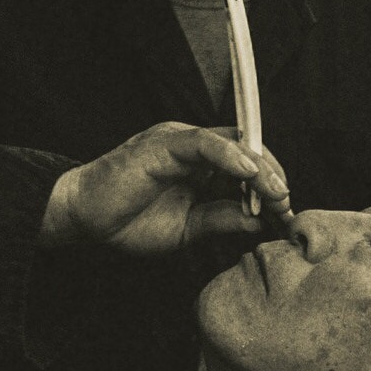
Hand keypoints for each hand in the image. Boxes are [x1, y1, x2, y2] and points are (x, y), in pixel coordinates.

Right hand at [40, 123, 291, 256]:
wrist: (84, 219)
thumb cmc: (129, 221)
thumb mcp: (188, 229)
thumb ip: (222, 220)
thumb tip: (259, 222)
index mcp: (201, 165)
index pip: (248, 165)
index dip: (271, 186)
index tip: (286, 213)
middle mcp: (194, 148)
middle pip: (248, 150)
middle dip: (273, 178)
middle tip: (286, 206)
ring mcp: (178, 142)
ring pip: (232, 143)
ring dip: (260, 168)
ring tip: (277, 193)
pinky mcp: (162, 144)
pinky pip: (203, 142)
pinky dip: (230, 155)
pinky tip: (248, 173)